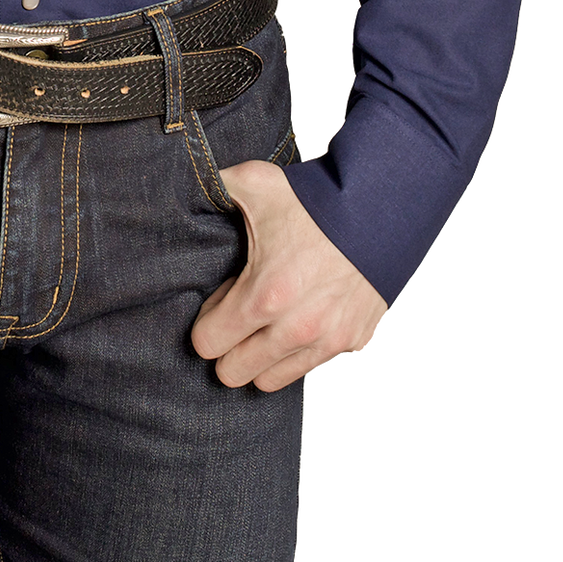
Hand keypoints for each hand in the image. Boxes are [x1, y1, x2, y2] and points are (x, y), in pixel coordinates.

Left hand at [190, 158, 386, 391]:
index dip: (207, 321)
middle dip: (228, 347)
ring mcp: (326, 340)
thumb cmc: (314, 198)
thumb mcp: (255, 183)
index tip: (220, 300)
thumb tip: (181, 181)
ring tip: (267, 319)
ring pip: (271, 380)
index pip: (207, 344)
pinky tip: (300, 315)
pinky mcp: (351, 341)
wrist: (381, 207)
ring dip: (261, 355)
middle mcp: (295, 329)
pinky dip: (298, 350)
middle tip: (239, 314)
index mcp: (264, 296)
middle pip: (233, 374)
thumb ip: (212, 186)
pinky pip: (310, 365)